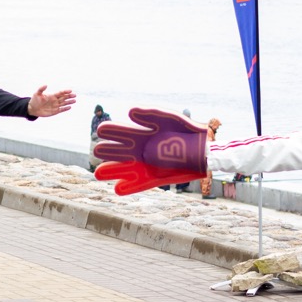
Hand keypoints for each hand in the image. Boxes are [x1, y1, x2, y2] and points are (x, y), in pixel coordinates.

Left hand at [27, 85, 75, 116]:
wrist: (33, 109)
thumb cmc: (34, 100)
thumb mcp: (37, 93)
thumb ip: (41, 89)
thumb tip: (45, 84)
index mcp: (52, 95)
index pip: (60, 93)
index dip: (65, 91)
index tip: (70, 90)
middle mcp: (55, 100)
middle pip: (64, 97)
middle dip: (69, 96)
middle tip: (75, 95)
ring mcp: (55, 106)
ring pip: (64, 103)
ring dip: (69, 102)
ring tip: (74, 101)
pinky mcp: (55, 111)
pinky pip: (61, 109)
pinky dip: (65, 108)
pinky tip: (70, 107)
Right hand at [93, 108, 207, 194]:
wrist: (204, 149)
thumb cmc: (188, 131)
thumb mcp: (170, 119)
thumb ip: (150, 114)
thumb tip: (129, 111)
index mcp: (142, 134)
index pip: (122, 133)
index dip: (111, 132)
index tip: (102, 130)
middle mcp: (141, 150)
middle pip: (120, 151)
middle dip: (108, 151)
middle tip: (97, 151)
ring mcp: (147, 164)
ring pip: (125, 168)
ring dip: (112, 171)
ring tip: (98, 174)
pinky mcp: (155, 177)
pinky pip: (140, 183)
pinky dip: (129, 187)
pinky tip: (117, 189)